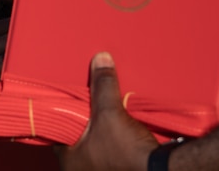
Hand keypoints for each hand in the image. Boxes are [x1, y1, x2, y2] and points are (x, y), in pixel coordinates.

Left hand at [57, 53, 157, 170]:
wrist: (162, 170)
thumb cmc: (127, 150)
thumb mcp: (110, 112)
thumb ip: (102, 86)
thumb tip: (100, 59)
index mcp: (70, 163)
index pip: (55, 136)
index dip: (60, 118)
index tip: (64, 104)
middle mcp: (82, 170)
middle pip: (75, 139)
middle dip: (80, 123)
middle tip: (84, 107)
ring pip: (93, 146)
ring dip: (97, 132)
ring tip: (101, 115)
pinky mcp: (118, 169)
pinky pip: (108, 151)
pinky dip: (110, 140)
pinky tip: (116, 129)